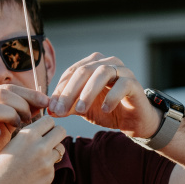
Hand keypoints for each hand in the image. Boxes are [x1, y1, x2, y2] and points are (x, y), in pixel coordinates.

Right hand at [0, 85, 49, 183]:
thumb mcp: (7, 125)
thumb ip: (20, 111)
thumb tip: (43, 101)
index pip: (7, 88)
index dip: (28, 93)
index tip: (45, 102)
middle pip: (1, 93)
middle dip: (22, 104)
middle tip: (31, 117)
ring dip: (9, 114)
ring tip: (18, 125)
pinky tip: (0, 136)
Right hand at [0, 116, 65, 183]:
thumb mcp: (11, 144)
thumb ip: (29, 137)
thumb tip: (45, 132)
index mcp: (28, 135)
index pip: (49, 120)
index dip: (46, 125)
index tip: (43, 130)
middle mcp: (40, 146)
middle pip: (61, 131)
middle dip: (56, 134)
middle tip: (48, 140)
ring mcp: (47, 162)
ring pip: (60, 149)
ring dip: (53, 151)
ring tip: (38, 158)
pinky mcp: (49, 176)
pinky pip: (53, 166)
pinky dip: (46, 168)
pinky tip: (32, 173)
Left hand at [47, 53, 161, 136]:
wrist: (133, 121)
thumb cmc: (107, 110)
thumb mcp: (83, 109)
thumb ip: (68, 106)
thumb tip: (50, 109)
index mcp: (92, 65)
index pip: (71, 72)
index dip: (59, 89)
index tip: (51, 107)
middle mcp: (106, 62)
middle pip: (83, 71)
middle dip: (69, 91)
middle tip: (60, 110)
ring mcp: (122, 70)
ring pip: (102, 73)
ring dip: (88, 92)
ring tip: (80, 110)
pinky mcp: (134, 82)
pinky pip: (122, 85)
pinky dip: (111, 97)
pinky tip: (105, 109)